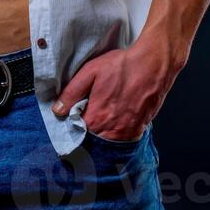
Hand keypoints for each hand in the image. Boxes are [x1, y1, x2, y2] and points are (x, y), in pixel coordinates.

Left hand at [51, 38, 184, 140]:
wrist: (152, 65)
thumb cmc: (121, 66)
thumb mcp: (90, 71)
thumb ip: (72, 92)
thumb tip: (57, 110)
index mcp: (95, 117)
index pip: (76, 133)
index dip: (72, 127)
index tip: (71, 120)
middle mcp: (111, 130)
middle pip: (92, 141)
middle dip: (86, 134)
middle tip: (85, 120)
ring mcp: (126, 132)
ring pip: (108, 143)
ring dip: (101, 136)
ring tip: (100, 120)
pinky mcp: (139, 129)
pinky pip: (123, 140)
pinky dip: (116, 135)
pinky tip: (114, 121)